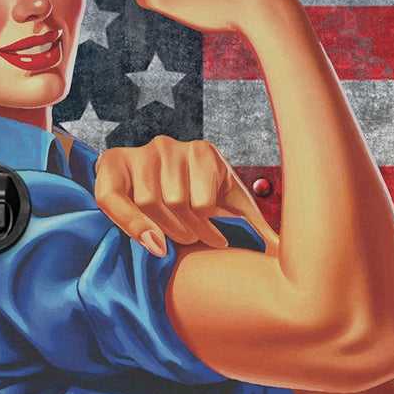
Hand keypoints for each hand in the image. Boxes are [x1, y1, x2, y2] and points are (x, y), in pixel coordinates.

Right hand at [95, 135, 272, 258]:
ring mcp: (141, 154)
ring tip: (171, 241)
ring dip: (160, 229)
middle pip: (174, 202)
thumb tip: (281, 247)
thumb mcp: (230, 202)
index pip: (203, 202)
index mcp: (204, 152)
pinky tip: (147, 241)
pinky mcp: (113, 164)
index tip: (217, 244)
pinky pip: (112, 199)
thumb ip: (252, 221)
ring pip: (147, 203)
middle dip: (185, 231)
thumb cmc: (201, 198)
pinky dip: (129, 223)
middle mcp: (170, 146)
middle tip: (192, 242)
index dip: (209, 231)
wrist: (157, 179)